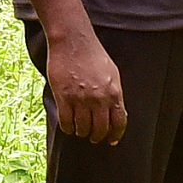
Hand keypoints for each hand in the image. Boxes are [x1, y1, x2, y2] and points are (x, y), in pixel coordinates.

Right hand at [48, 30, 127, 144]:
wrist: (73, 42)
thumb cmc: (93, 55)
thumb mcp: (112, 74)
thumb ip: (114, 93)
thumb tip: (117, 112)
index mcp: (114, 92)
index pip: (119, 122)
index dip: (115, 134)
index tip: (112, 140)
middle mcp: (99, 99)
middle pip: (100, 129)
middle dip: (97, 136)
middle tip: (93, 137)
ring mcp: (80, 99)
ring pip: (83, 128)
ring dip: (82, 133)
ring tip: (80, 131)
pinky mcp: (64, 97)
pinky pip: (66, 122)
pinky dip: (68, 128)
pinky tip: (68, 127)